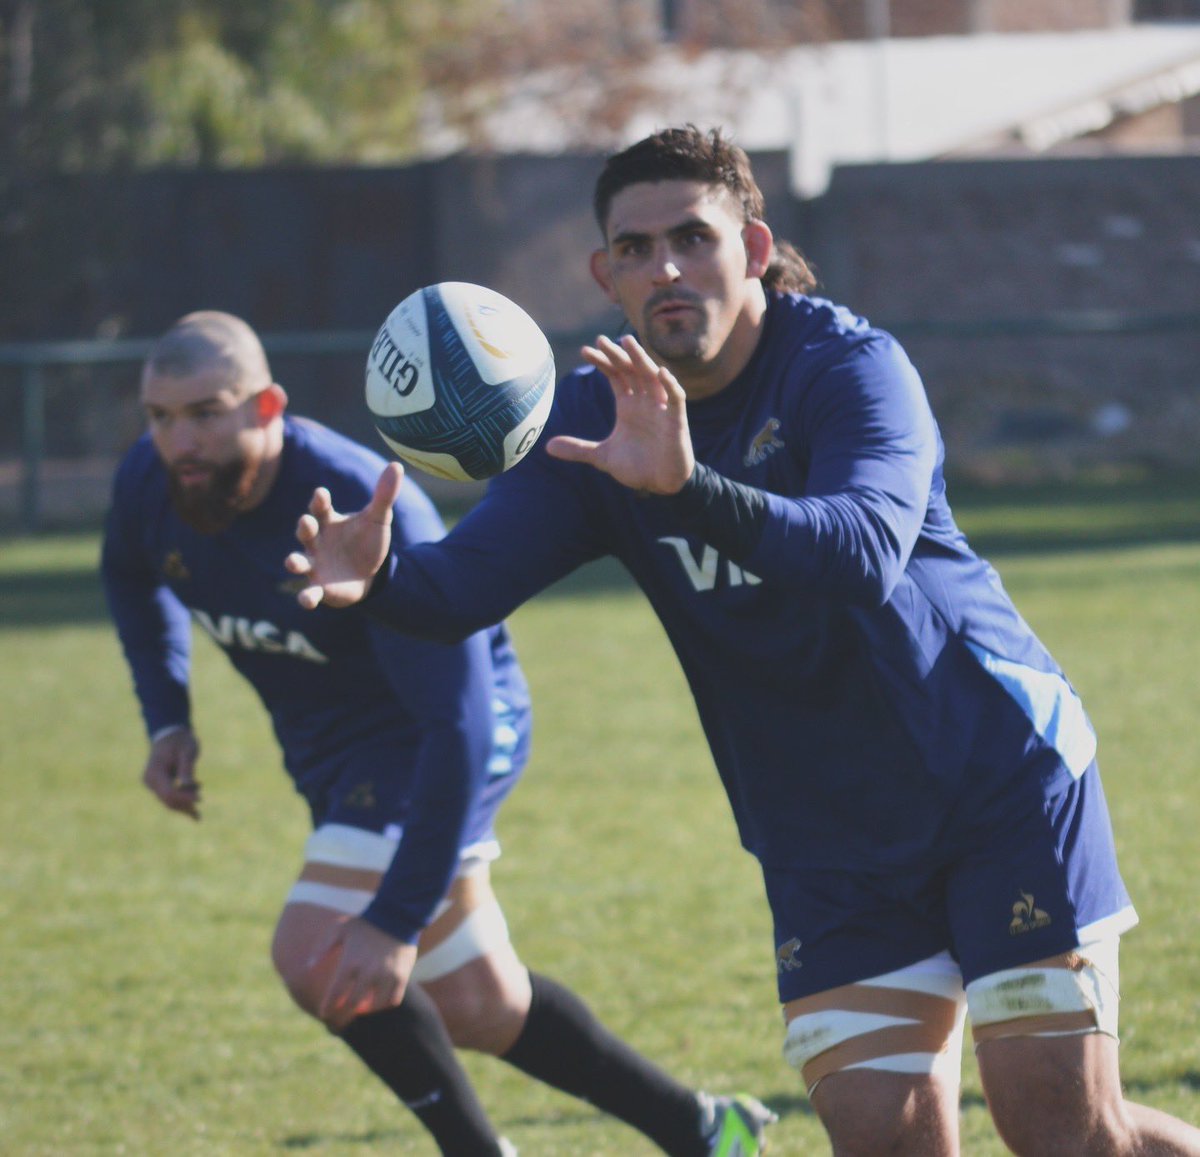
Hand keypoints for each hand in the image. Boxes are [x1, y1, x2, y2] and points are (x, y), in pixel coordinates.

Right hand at [143, 728, 201, 819]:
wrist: (170, 734)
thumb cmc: (180, 741)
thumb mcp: (187, 751)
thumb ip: (186, 768)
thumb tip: (187, 786)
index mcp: (155, 772)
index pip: (169, 792)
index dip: (184, 798)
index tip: (200, 800)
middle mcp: (150, 780)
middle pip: (167, 800)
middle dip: (184, 807)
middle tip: (198, 816)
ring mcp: (151, 783)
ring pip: (167, 800)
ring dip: (183, 805)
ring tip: (197, 815)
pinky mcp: (157, 784)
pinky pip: (168, 795)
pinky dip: (181, 798)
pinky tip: (195, 794)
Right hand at [285, 463, 404, 608]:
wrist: (372, 573)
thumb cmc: (369, 541)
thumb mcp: (379, 519)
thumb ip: (384, 495)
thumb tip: (397, 465)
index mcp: (329, 522)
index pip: (321, 508)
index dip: (319, 501)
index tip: (322, 494)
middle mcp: (317, 542)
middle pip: (306, 532)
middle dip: (304, 527)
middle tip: (306, 523)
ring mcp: (316, 565)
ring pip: (300, 561)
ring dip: (295, 561)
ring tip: (292, 562)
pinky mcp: (320, 587)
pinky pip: (310, 593)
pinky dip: (307, 597)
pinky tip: (307, 601)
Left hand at [308, 917, 417, 1029]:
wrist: (396, 914)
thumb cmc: (363, 923)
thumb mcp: (339, 929)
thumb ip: (322, 948)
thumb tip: (308, 967)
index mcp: (350, 962)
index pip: (336, 994)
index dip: (328, 1007)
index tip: (324, 1013)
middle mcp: (368, 971)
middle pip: (353, 1003)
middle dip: (344, 1012)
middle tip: (341, 1013)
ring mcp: (387, 975)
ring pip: (375, 1005)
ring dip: (366, 1010)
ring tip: (360, 1007)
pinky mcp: (402, 975)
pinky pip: (393, 1000)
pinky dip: (384, 1004)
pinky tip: (378, 1001)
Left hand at [546, 334, 694, 493]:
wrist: (661, 485)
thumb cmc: (638, 467)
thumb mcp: (603, 456)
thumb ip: (578, 449)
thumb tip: (547, 447)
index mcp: (628, 404)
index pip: (615, 375)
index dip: (602, 362)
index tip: (585, 351)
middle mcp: (644, 401)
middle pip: (631, 369)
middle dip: (617, 354)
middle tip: (601, 339)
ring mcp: (661, 408)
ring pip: (652, 376)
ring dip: (641, 359)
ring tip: (628, 342)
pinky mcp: (677, 421)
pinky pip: (675, 398)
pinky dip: (670, 385)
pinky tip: (661, 373)